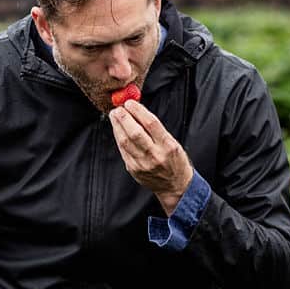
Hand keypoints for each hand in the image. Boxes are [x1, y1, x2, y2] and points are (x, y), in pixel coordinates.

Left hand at [109, 100, 193, 215]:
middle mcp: (155, 155)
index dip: (138, 111)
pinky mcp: (134, 169)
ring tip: (114, 116)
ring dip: (117, 127)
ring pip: (125, 142)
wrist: (175, 186)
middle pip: (135, 133)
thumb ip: (155, 129)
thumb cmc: (174, 160)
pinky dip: (119, 138)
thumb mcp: (172, 142)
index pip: (151, 123)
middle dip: (124, 118)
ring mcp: (143, 164)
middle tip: (117, 109)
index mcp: (168, 146)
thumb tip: (137, 111)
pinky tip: (117, 130)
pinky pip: (123, 151)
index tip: (130, 103)